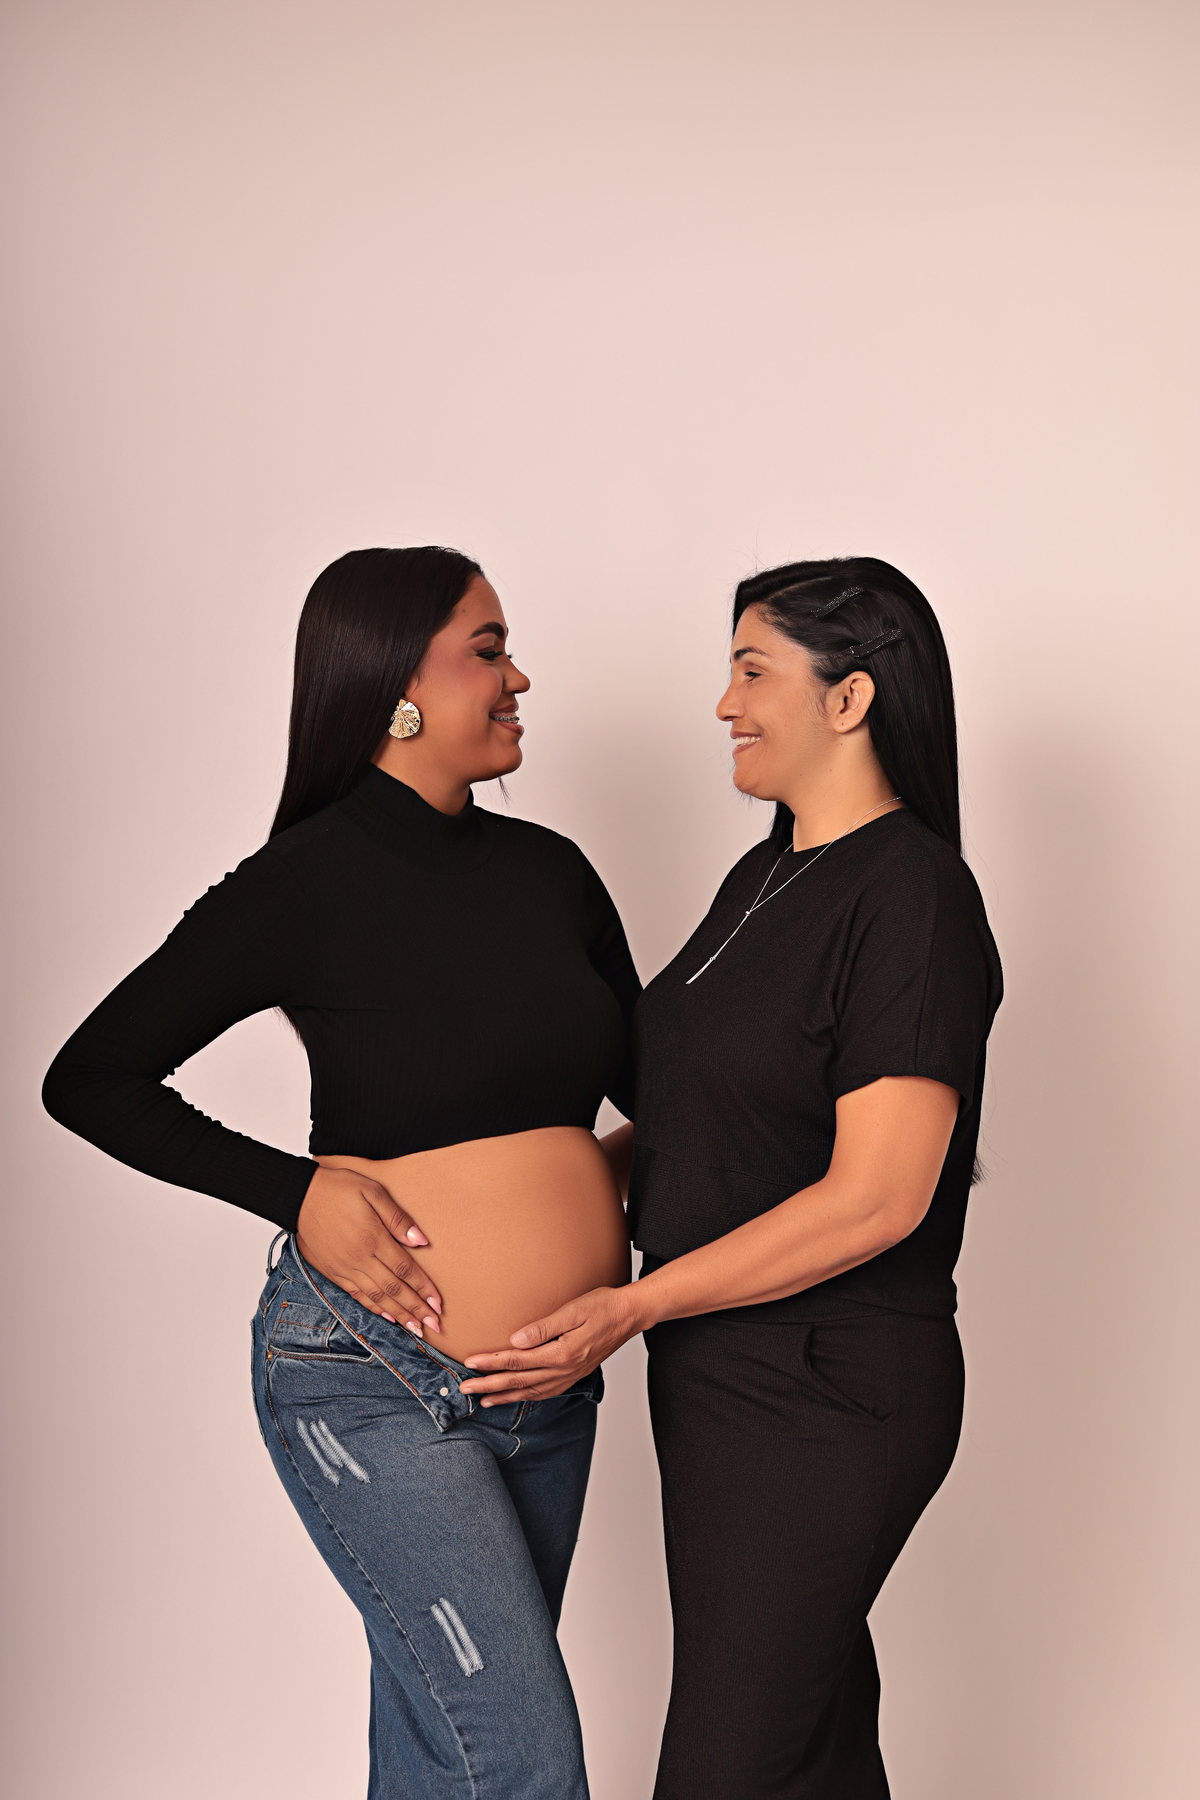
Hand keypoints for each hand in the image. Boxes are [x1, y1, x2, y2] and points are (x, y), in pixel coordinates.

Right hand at [296, 1166, 442, 1335]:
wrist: (300, 1195)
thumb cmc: (339, 1188)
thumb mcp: (373, 1191)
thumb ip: (397, 1218)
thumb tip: (420, 1242)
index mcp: (373, 1238)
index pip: (405, 1269)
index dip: (423, 1288)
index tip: (438, 1303)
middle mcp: (359, 1258)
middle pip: (394, 1289)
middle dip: (416, 1309)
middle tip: (434, 1324)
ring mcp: (345, 1268)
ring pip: (377, 1297)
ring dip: (399, 1314)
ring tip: (416, 1328)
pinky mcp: (333, 1272)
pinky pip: (357, 1295)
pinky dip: (374, 1308)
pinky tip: (388, 1317)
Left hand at [460, 1285, 644, 1405]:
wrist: (629, 1315)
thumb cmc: (603, 1306)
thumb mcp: (573, 1310)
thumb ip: (543, 1327)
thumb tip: (515, 1339)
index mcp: (561, 1353)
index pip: (517, 1361)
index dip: (491, 1363)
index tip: (470, 1363)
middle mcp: (564, 1370)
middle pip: (518, 1381)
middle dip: (489, 1386)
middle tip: (465, 1390)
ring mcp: (570, 1375)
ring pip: (530, 1391)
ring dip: (505, 1396)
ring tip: (484, 1400)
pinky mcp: (574, 1375)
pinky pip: (545, 1392)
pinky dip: (526, 1397)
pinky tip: (517, 1396)